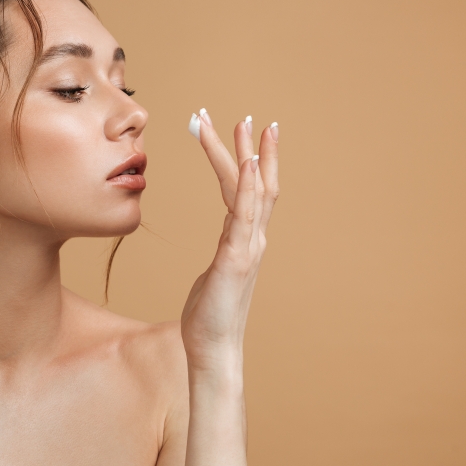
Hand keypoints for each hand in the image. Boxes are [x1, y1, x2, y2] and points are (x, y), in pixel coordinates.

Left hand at [181, 113, 278, 373]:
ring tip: (244, 125)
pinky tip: (245, 163)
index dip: (249, 160)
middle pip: (255, 184)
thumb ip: (224, 255)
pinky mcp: (235, 259)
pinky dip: (246, 187)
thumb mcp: (215, 276)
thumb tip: (223, 247)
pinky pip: (242, 216)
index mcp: (245, 240)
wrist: (213, 349)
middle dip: (250, 148)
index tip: (246, 132)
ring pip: (252, 192)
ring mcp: (247, 248)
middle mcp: (252, 239)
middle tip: (244, 116)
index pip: (249, 191)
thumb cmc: (210, 315)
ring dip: (248, 156)